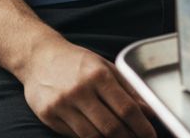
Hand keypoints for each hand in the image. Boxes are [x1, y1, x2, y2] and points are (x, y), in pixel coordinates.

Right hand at [20, 38, 156, 137]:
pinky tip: (99, 135)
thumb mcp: (106, 67)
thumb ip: (128, 89)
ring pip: (93, 135)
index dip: (141, 126)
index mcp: (99, 75)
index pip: (126, 108)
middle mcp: (80, 90)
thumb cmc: (77, 62)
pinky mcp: (48, 116)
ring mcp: (62, 105)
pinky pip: (75, 135)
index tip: (150, 135)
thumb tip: (149, 112)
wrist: (39, 58)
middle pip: (111, 126)